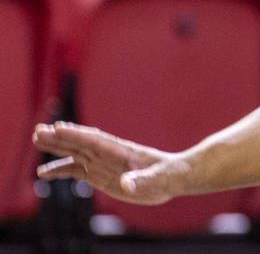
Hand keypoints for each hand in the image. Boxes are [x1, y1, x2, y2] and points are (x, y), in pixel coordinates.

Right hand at [33, 122, 186, 204]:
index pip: (96, 140)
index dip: (78, 134)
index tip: (59, 127)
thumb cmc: (167, 176)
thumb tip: (127, 184)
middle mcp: (108, 155)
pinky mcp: (99, 175)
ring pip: (74, 153)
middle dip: (60, 138)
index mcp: (122, 151)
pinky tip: (43, 173)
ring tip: (35, 141)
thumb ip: (142, 180)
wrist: (171, 178)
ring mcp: (102, 163)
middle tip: (38, 131)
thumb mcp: (158, 179)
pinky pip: (75, 171)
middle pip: (80, 143)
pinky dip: (59, 170)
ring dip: (56, 148)